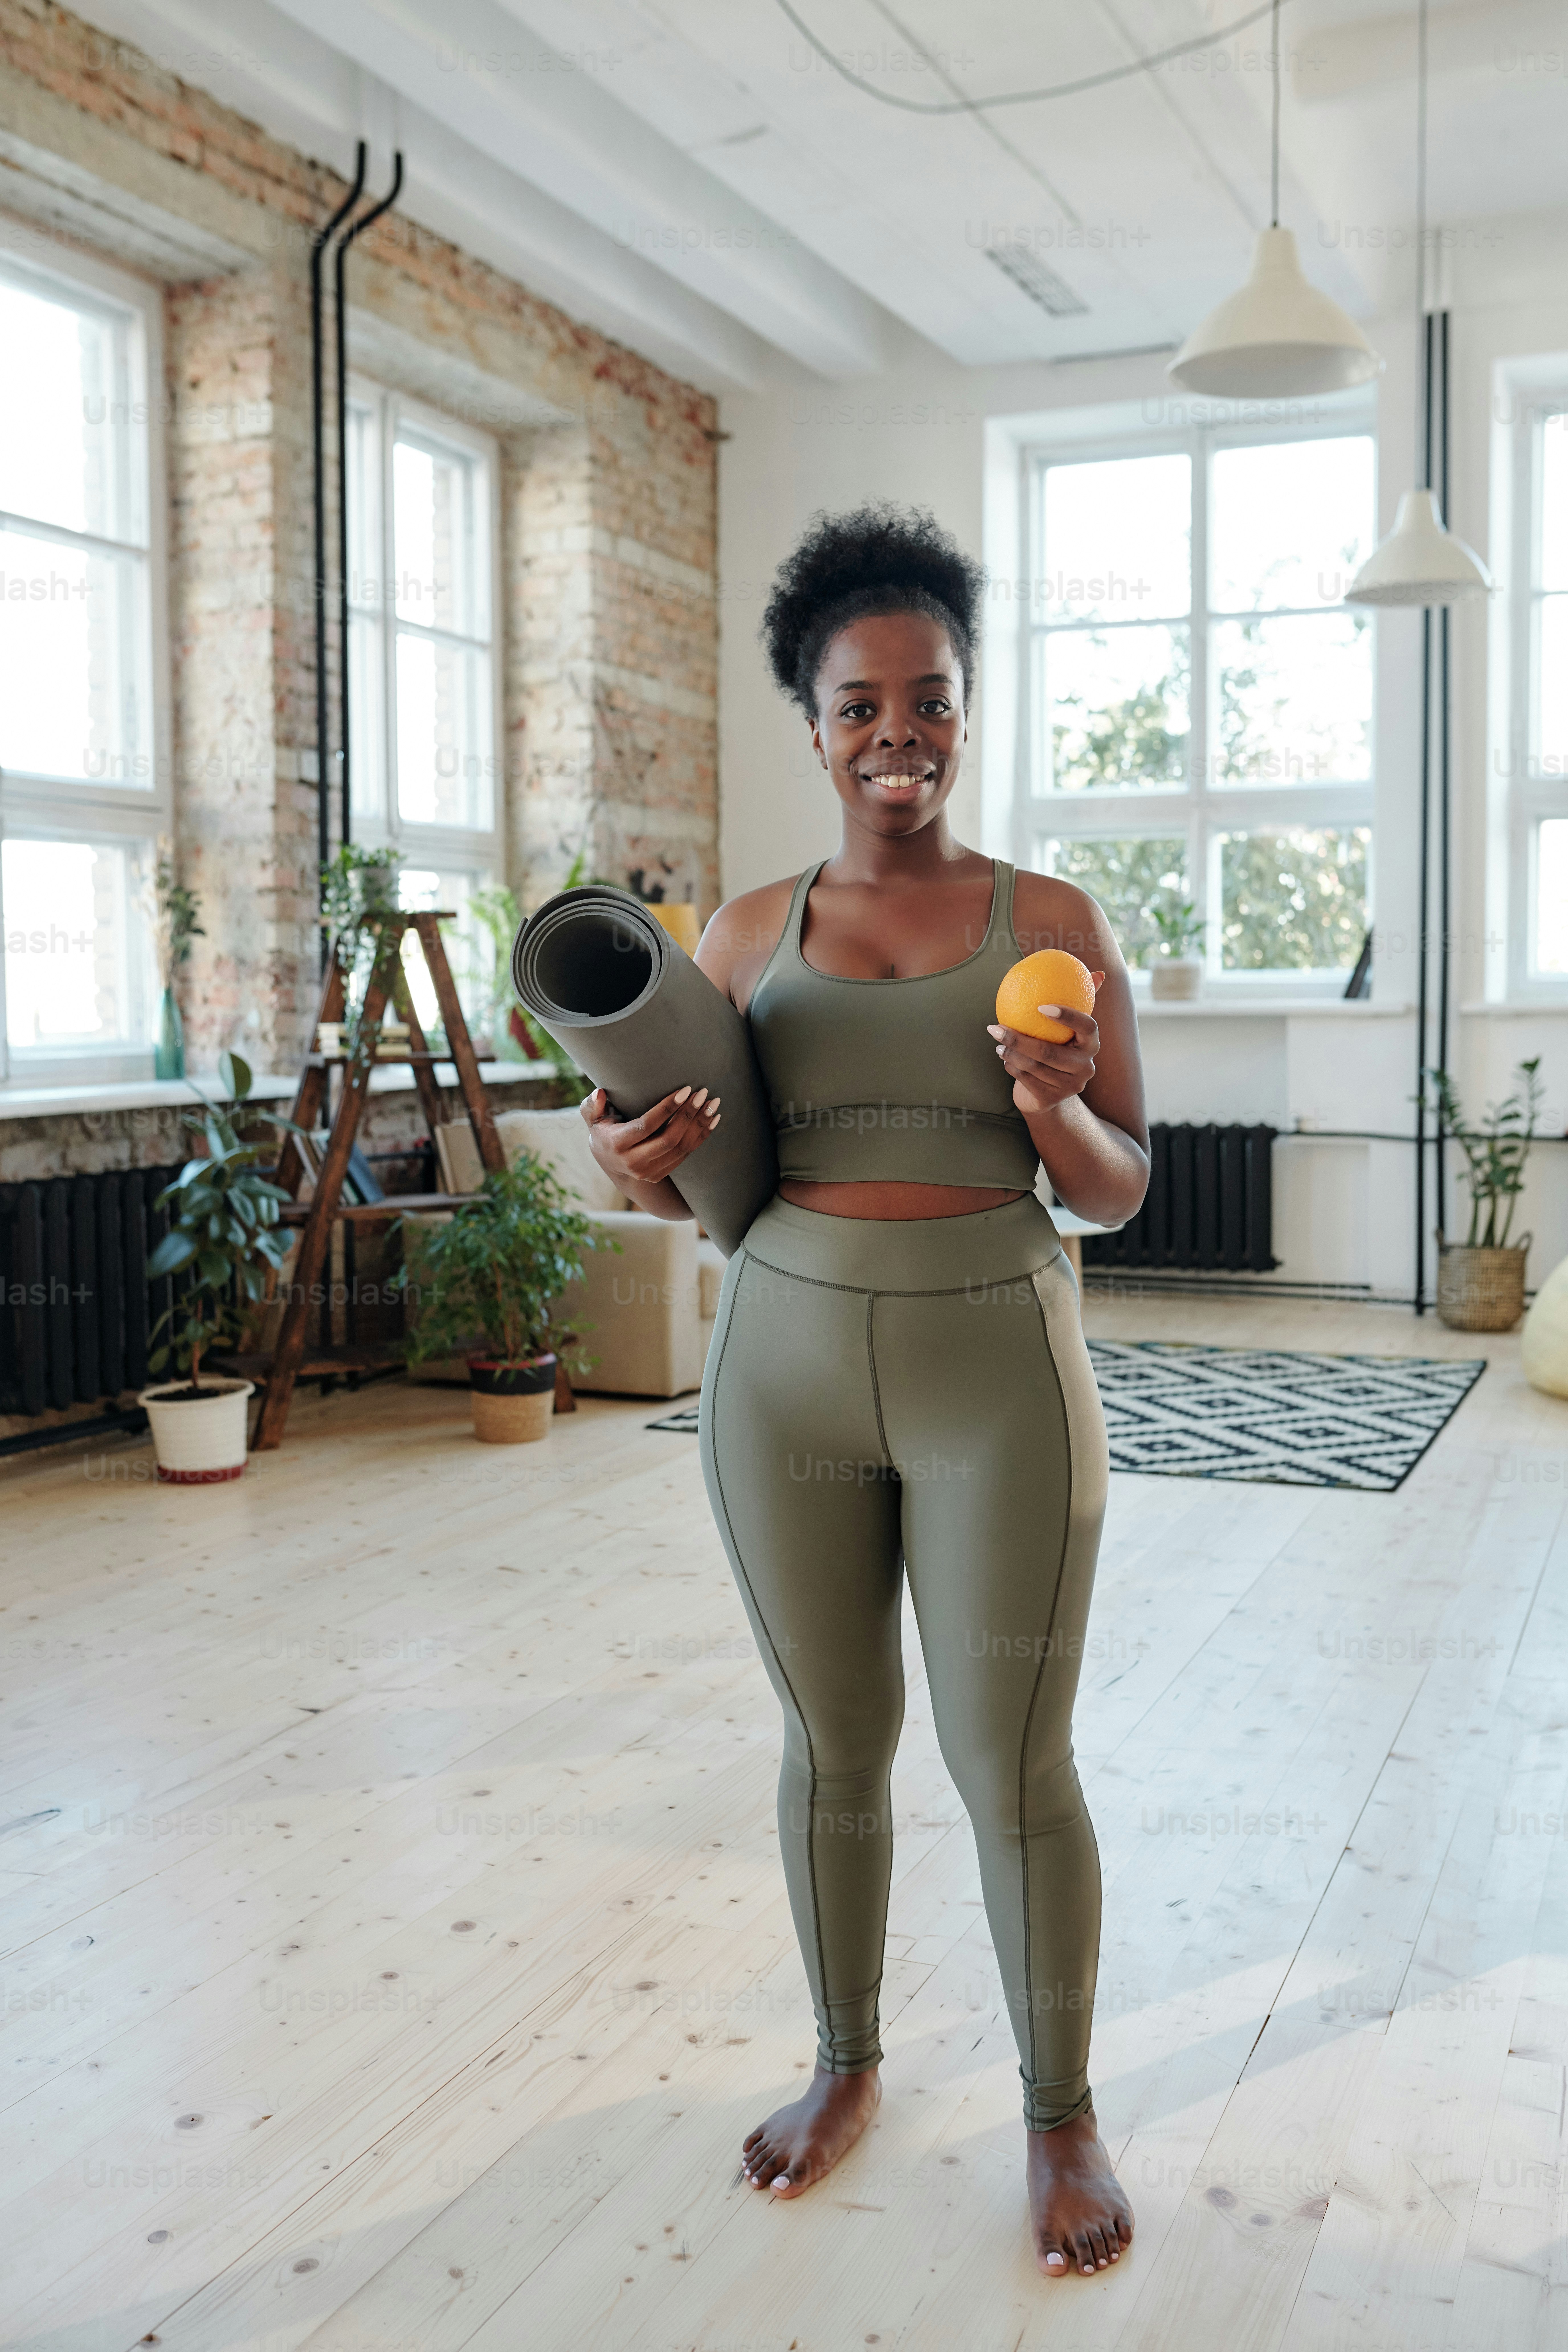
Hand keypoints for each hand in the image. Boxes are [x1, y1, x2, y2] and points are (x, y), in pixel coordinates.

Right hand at [581, 1084, 720, 1188]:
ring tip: (713, 1103)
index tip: (685, 1090)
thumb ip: (592, 1106)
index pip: (647, 1126)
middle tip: (702, 1093)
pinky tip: (713, 1119)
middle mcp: (634, 1163)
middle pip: (669, 1140)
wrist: (610, 1163)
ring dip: (700, 1125)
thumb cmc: (604, 1131)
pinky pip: (687, 1154)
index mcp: (617, 1145)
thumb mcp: (593, 1119)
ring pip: (681, 1148)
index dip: (667, 1108)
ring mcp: (650, 1172)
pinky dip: (702, 1136)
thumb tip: (599, 1093)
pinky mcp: (662, 1174)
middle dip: (689, 1115)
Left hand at [986, 973, 1104, 1118]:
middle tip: (997, 1027)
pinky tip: (1004, 1058)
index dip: (1067, 1016)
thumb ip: (1081, 1000)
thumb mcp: (1069, 1028)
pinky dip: (1011, 1067)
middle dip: (1018, 1039)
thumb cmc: (1058, 1049)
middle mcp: (1085, 1067)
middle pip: (1049, 1052)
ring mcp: (1070, 1086)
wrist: (1050, 1093)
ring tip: (997, 1040)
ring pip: (1034, 1066)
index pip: (1088, 1026)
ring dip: (1010, 1053)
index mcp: (1092, 1045)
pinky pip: (1026, 1079)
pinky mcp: (1051, 1099)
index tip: (1041, 1006)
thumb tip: (1099, 972)